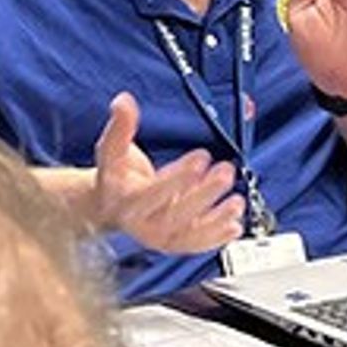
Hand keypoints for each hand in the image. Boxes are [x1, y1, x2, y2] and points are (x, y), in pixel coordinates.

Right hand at [86, 92, 244, 254]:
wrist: (110, 208)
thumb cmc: (115, 178)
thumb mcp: (112, 151)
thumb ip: (120, 127)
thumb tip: (123, 101)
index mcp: (126, 202)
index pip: (153, 193)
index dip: (178, 177)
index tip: (200, 158)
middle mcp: (142, 225)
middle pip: (175, 215)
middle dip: (203, 194)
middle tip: (225, 173)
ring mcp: (160, 237)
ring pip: (190, 234)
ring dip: (216, 220)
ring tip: (236, 202)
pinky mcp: (176, 243)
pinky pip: (197, 245)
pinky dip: (217, 237)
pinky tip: (235, 223)